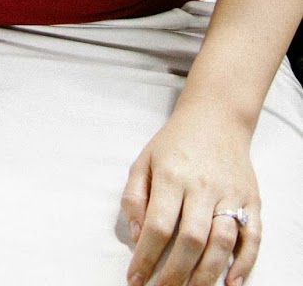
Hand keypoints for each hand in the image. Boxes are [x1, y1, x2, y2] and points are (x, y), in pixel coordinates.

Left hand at [120, 102, 260, 285]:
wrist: (216, 117)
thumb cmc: (176, 143)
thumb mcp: (143, 160)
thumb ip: (134, 197)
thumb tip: (136, 236)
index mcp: (171, 174)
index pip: (157, 225)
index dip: (145, 256)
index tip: (135, 278)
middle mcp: (202, 186)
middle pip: (190, 239)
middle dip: (175, 274)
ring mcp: (230, 194)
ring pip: (221, 242)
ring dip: (206, 274)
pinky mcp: (251, 200)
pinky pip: (253, 237)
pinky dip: (244, 264)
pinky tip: (231, 283)